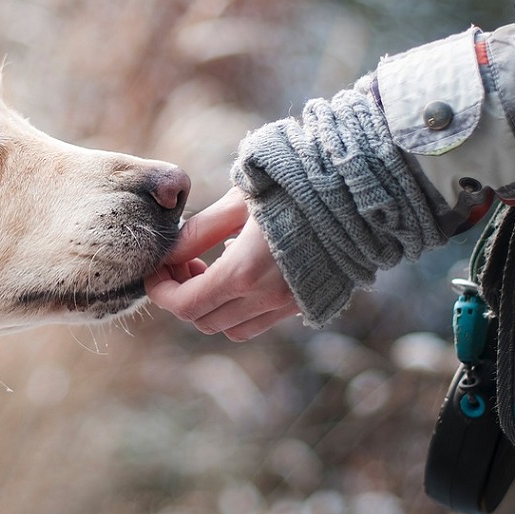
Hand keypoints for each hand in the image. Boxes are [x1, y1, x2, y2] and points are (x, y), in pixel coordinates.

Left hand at [145, 187, 299, 340]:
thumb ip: (199, 231)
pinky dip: (239, 308)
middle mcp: (267, 298)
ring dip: (211, 306)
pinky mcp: (306, 302)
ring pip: (231, 328)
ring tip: (209, 267)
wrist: (359, 191)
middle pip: (203, 320)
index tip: (155, 270)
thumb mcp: (238, 201)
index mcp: (245, 272)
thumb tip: (168, 253)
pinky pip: (260, 321)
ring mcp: (289, 304)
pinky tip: (241, 271)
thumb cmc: (295, 185)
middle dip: (182, 296)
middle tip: (182, 262)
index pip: (185, 304)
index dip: (161, 291)